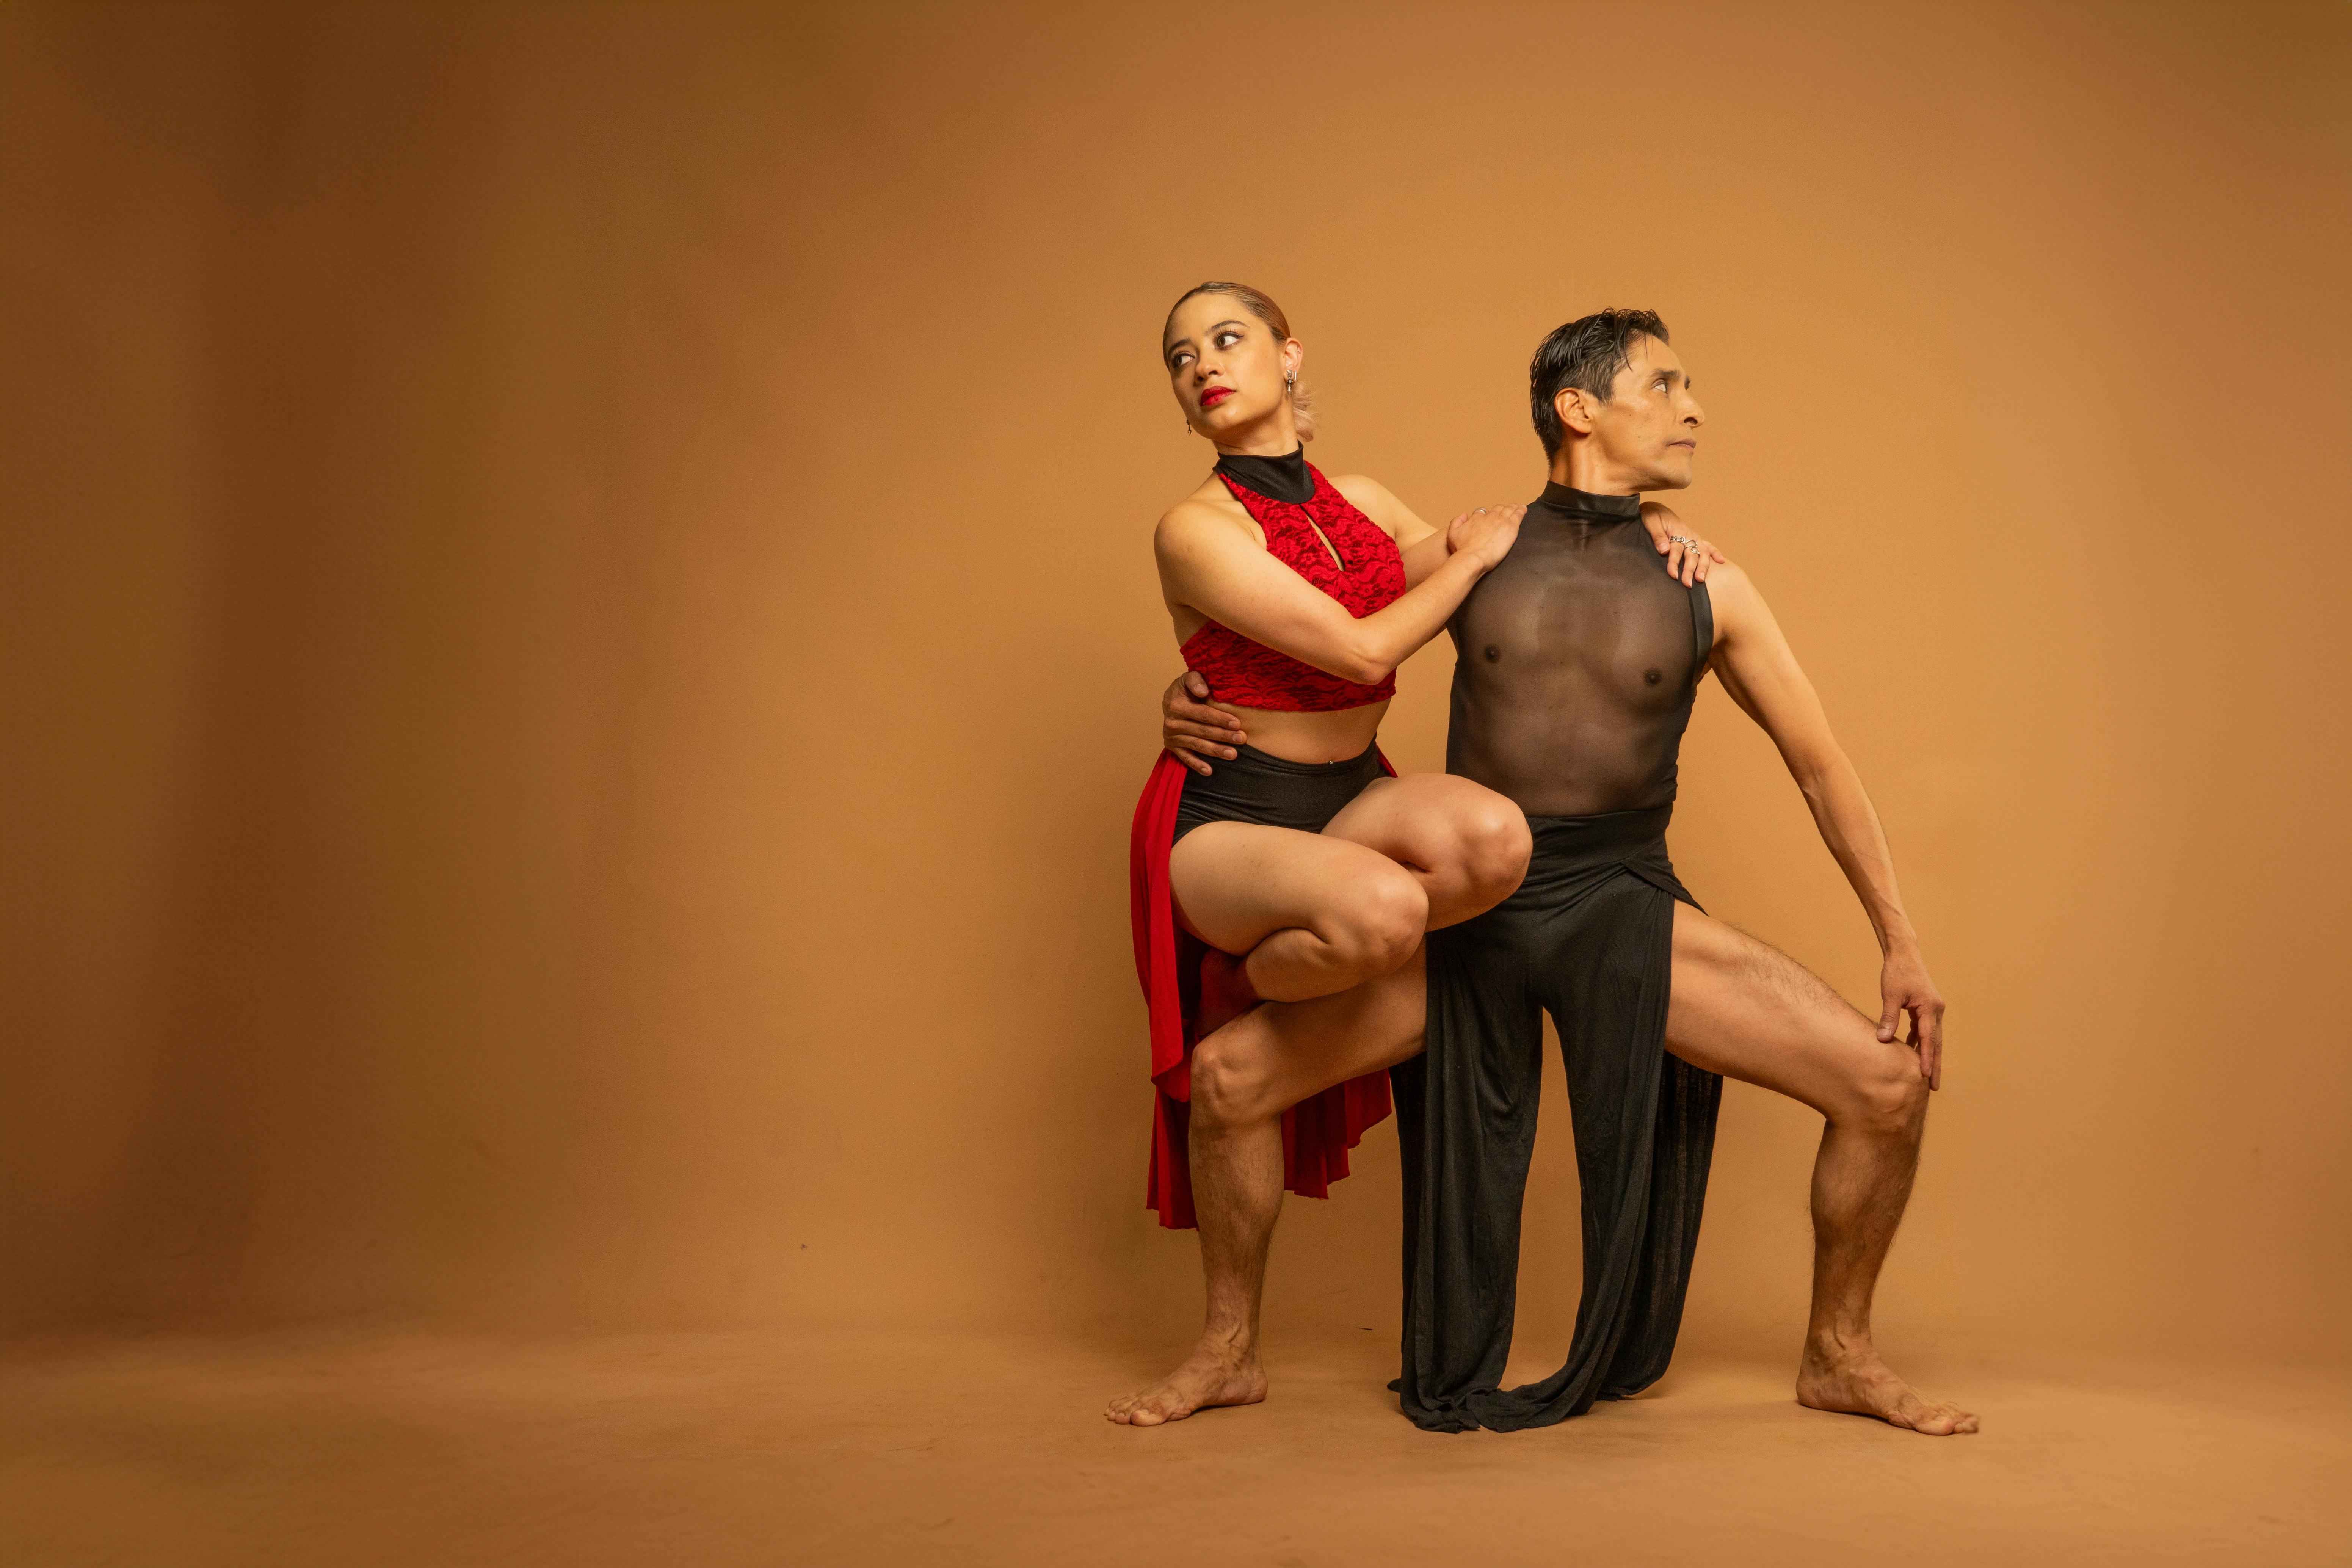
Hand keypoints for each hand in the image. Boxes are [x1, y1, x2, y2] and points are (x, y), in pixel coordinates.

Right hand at [1161, 671, 1244, 775]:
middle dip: (1223, 735)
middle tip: (1241, 739)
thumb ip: (1195, 680)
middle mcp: (1171, 722)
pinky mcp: (1172, 746)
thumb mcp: (1188, 678)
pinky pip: (1185, 758)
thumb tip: (1203, 691)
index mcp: (1175, 704)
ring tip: (1233, 754)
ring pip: (1197, 745)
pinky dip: (1197, 765)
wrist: (1172, 699)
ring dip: (1215, 751)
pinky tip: (1209, 771)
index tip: (1237, 723)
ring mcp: (1171, 736)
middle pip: (1202, 731)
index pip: (1202, 713)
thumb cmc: (1186, 689)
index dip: (1220, 719)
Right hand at [1445, 503, 1524, 569]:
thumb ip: (1456, 521)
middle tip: (1505, 512)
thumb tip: (1464, 515)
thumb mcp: (1452, 534)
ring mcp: (1501, 520)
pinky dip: (1521, 510)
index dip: (1487, 514)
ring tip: (1517, 508)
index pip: (1483, 512)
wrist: (1472, 558)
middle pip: (1497, 509)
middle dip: (1501, 510)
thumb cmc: (1462, 550)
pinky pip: (1518, 515)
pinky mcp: (1510, 527)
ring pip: (1509, 510)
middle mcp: (1489, 517)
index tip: (1489, 517)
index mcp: (1476, 518)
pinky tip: (1523, 509)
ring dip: (1513, 508)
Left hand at [1639, 500, 1727, 585]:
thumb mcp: (1651, 522)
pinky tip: (1721, 561)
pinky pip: (1707, 545)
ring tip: (1701, 580)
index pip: (1676, 550)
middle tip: (1687, 584)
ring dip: (1702, 566)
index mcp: (1677, 530)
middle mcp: (1688, 534)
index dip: (1674, 563)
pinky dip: (1715, 553)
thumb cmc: (1652, 515)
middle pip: (1691, 554)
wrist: (1656, 508)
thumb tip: (1664, 550)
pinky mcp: (1695, 537)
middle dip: (1690, 570)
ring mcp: (1693, 536)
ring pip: (1701, 553)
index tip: (1673, 575)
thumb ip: (1657, 536)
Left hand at [1877, 947, 1945, 1089]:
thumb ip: (1888, 1017)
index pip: (1929, 1038)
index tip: (1926, 1076)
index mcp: (1930, 1008)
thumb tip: (1882, 1040)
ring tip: (1926, 1076)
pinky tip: (1913, 1053)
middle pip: (1936, 1042)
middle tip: (1934, 1087)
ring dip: (1929, 1055)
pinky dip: (1920, 1042)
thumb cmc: (1896, 972)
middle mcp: (1936, 1010)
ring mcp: (1933, 1010)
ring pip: (1932, 1038)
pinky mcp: (1926, 1008)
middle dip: (1935, 1065)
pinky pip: (1924, 1030)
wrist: (1904, 954)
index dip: (1927, 1058)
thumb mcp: (1890, 994)